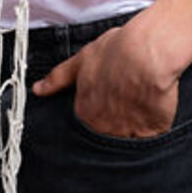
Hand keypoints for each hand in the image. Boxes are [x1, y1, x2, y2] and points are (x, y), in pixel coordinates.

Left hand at [32, 20, 179, 138]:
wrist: (147, 53)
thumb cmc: (116, 51)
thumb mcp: (81, 60)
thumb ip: (58, 78)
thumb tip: (37, 89)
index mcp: (85, 112)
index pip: (86, 126)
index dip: (98, 115)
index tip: (106, 105)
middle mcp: (103, 127)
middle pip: (106, 136)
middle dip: (113, 126)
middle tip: (124, 104)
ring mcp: (128, 132)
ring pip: (127, 141)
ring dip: (131, 130)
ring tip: (139, 108)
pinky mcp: (152, 133)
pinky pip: (150, 140)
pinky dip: (152, 130)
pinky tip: (153, 113)